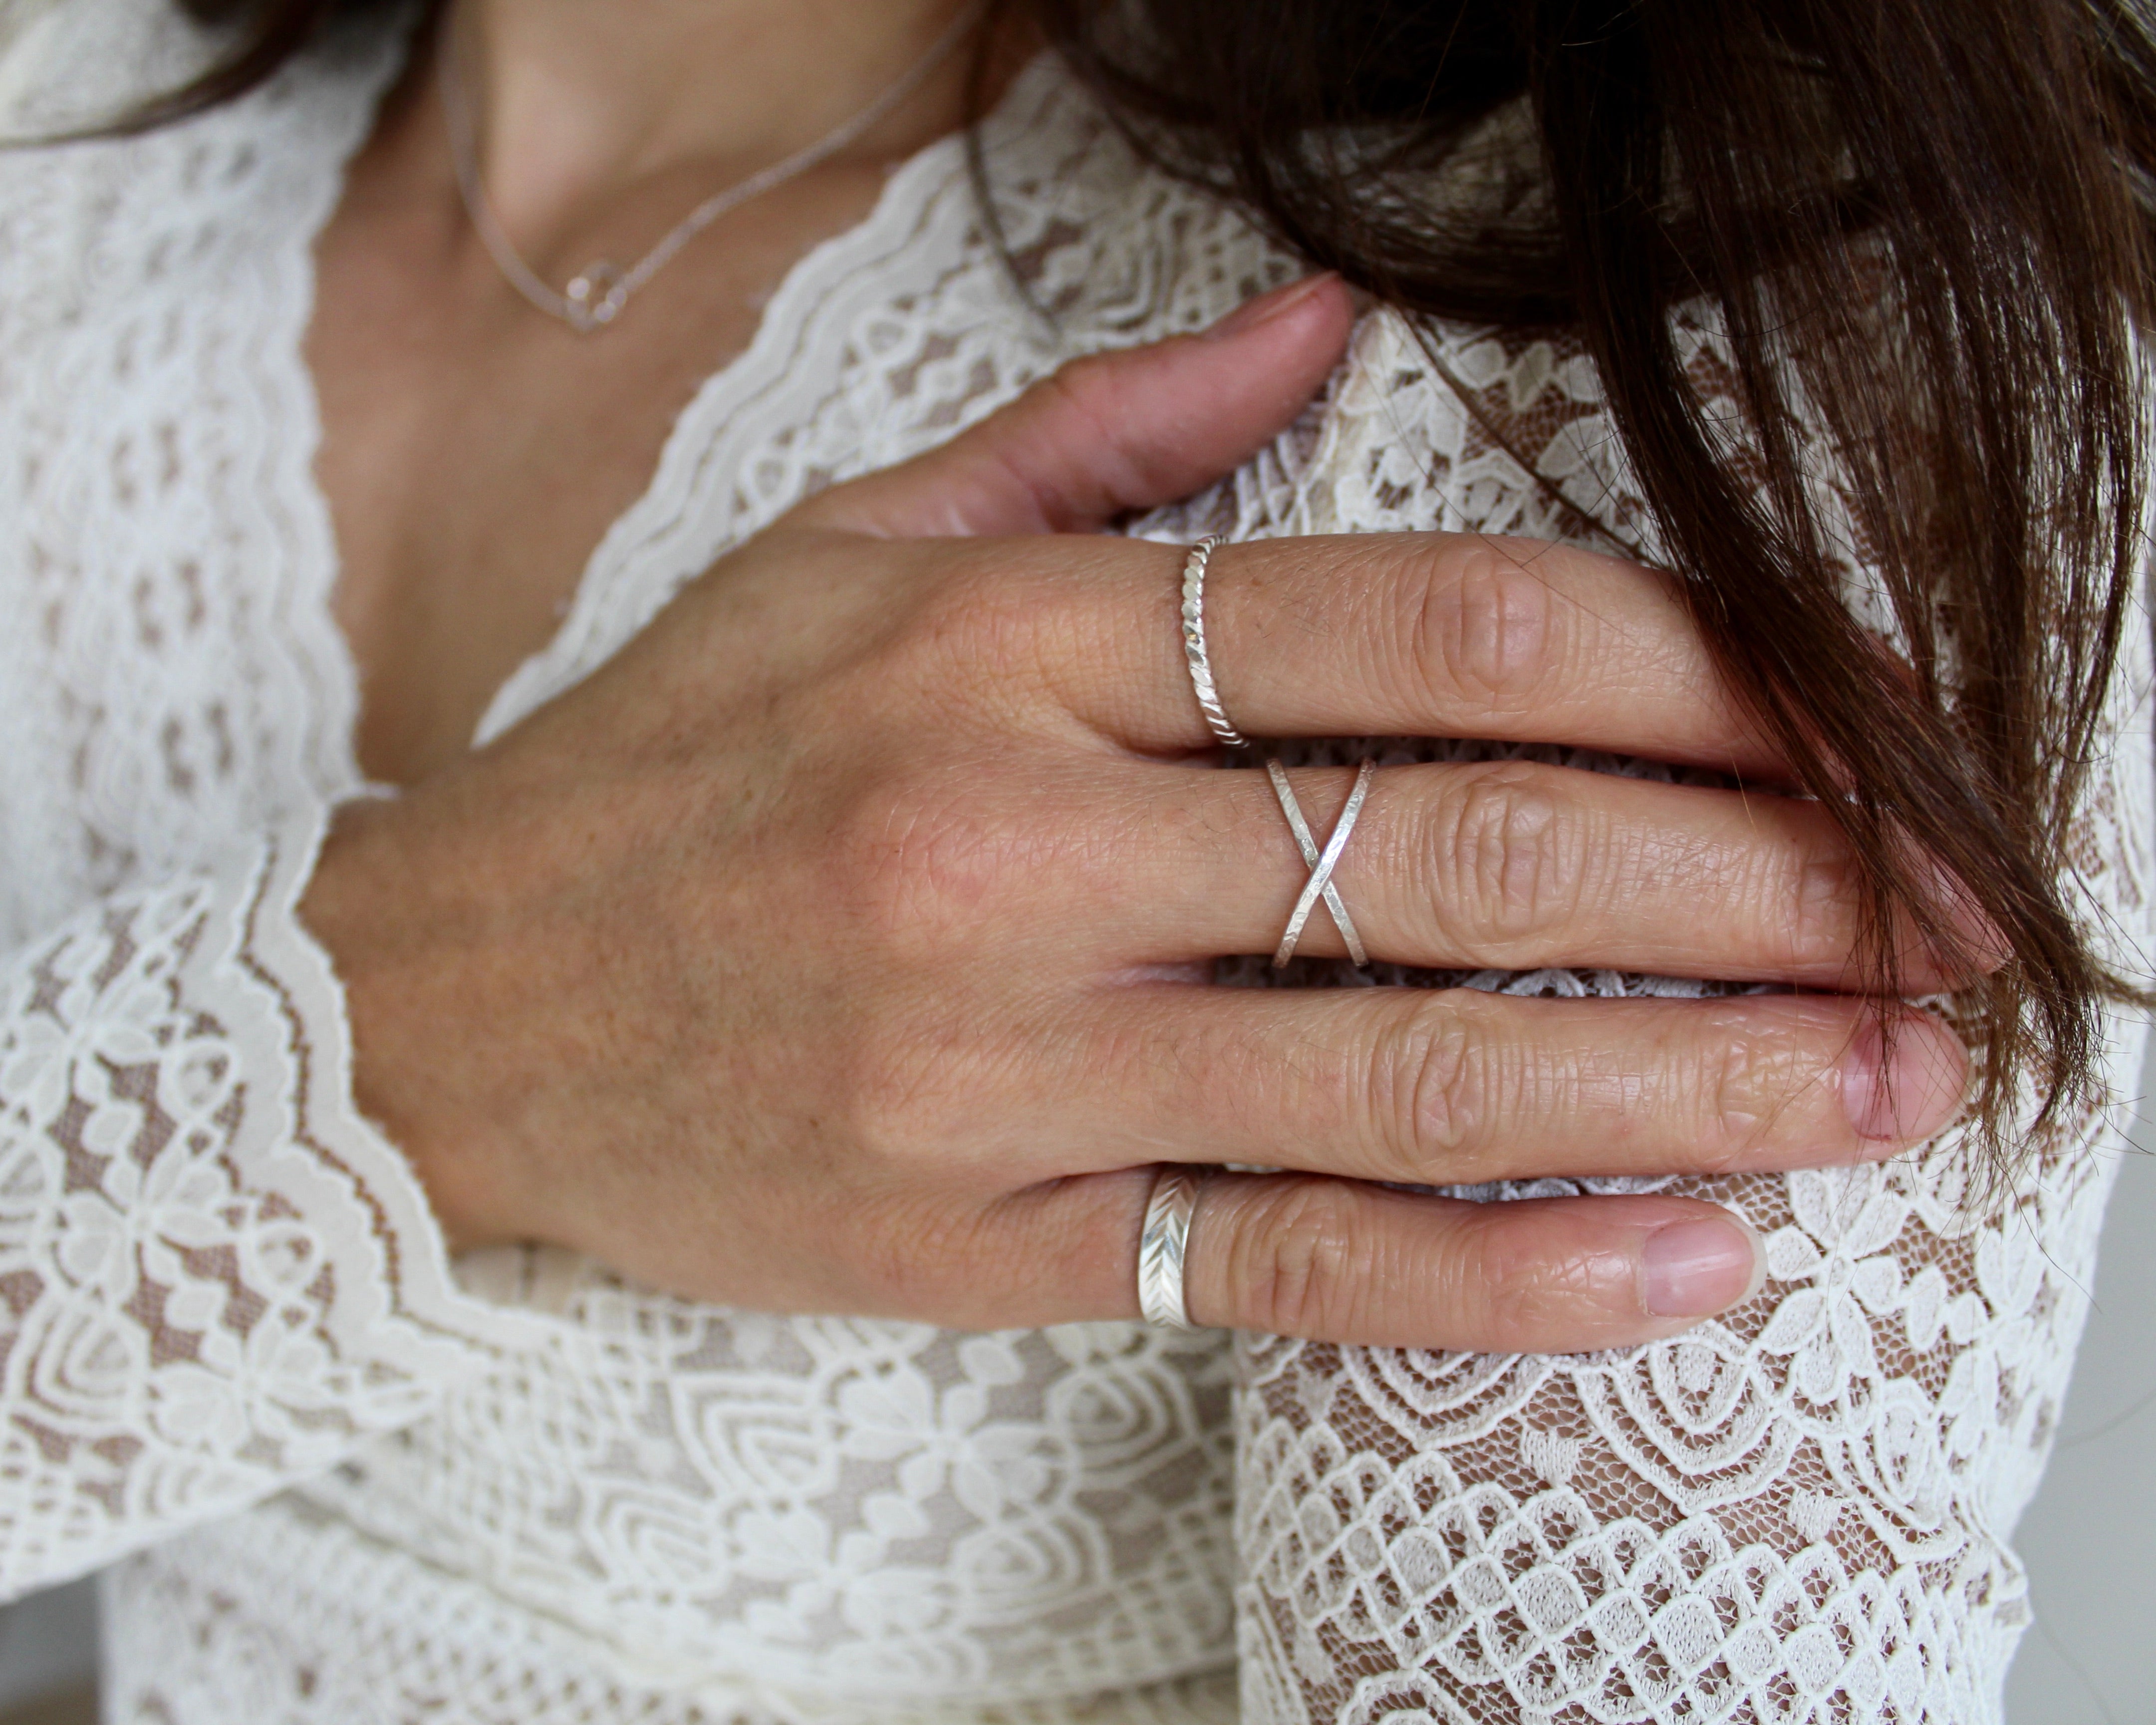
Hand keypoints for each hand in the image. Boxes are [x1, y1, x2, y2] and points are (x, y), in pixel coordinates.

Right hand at [302, 275, 1978, 1349]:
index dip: (1669, 668)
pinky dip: (1502, 1272)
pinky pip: (1285, 1262)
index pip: (1411, 624)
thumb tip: (1326, 322)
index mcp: (1003, 641)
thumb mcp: (849, 544)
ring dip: (1689, 1080)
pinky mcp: (987, 1241)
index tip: (1832, 719)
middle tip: (1940, 916)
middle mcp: (1015, 844)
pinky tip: (1681, 1266)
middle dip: (1752, 879)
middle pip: (1462, 847)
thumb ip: (1105, 435)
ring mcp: (1003, 1063)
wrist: (451, 1015)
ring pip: (1409, 1068)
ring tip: (1881, 1083)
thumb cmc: (672, 765)